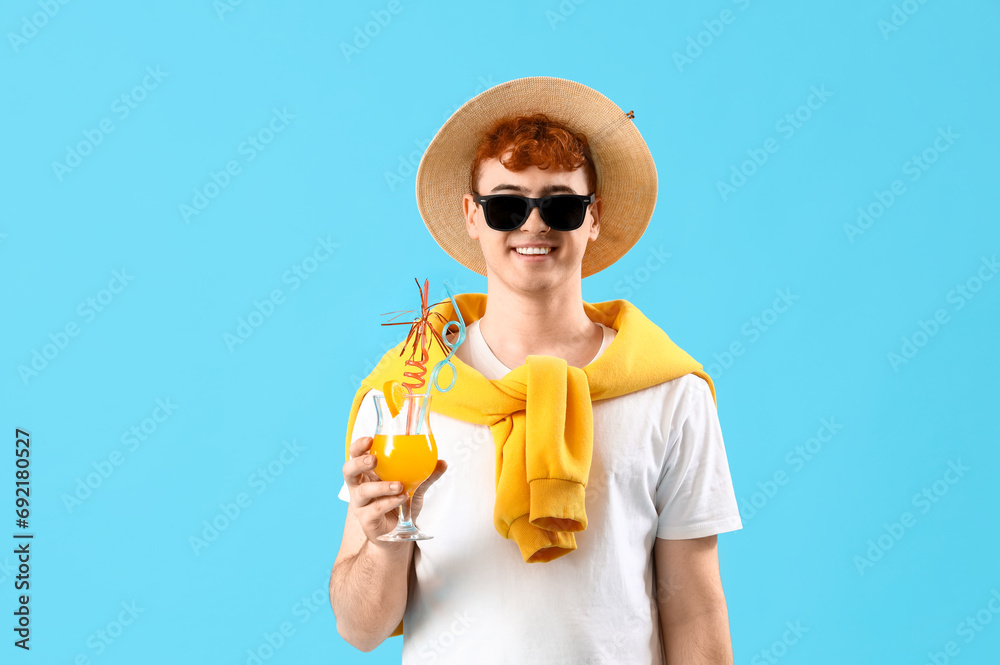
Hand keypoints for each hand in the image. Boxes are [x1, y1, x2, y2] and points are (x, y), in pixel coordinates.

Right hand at [343, 435, 447, 550]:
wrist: (399, 534)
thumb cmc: (400, 504)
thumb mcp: (415, 487)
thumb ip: (426, 475)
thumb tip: (442, 462)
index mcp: (367, 473)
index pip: (355, 455)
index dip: (358, 446)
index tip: (369, 439)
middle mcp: (359, 487)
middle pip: (348, 471)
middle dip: (359, 462)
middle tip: (374, 460)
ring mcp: (361, 504)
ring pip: (363, 492)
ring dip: (381, 486)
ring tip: (399, 485)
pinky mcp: (367, 520)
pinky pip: (375, 509)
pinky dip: (389, 502)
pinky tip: (401, 498)